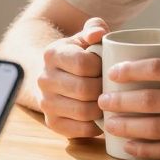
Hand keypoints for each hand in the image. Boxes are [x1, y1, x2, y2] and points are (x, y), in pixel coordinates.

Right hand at [37, 17, 109, 137]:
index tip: (109, 67)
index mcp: (52, 54)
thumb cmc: (78, 55)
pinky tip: (103, 116)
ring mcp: (46, 103)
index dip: (103, 67)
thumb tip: (99, 33)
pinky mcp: (52, 123)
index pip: (83, 64)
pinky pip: (80, 130)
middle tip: (115, 87)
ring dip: (103, 108)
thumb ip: (94, 29)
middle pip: (84, 90)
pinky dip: (96, 125)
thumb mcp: (84, 38)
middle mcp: (44, 79)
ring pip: (84, 112)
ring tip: (111, 101)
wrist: (55, 75)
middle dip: (104, 89)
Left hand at [97, 21, 159, 159]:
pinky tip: (130, 148)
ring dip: (127, 127)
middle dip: (120, 100)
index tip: (113, 72)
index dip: (131, 70)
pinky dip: (147, 151)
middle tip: (100, 98)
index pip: (159, 69)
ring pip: (156, 128)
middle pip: (151, 101)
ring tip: (108, 122)